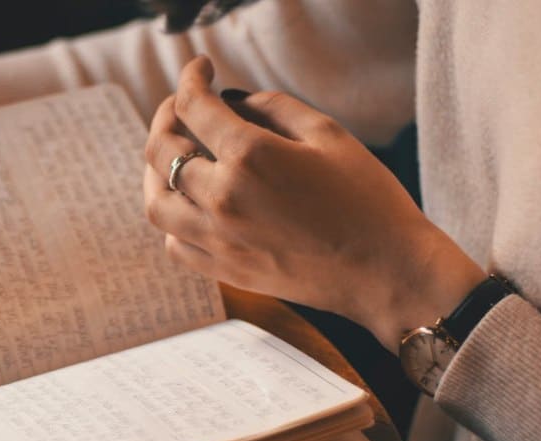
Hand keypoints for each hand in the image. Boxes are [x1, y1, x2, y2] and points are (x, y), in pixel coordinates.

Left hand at [144, 56, 484, 350]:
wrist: (386, 271)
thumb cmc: (367, 199)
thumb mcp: (327, 134)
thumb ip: (272, 107)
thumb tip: (232, 101)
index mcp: (249, 157)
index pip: (195, 106)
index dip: (192, 78)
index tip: (201, 69)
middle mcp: (221, 199)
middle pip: (161, 149)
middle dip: (166, 117)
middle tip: (181, 106)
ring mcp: (218, 240)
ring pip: (155, 202)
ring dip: (154, 171)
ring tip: (173, 156)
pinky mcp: (225, 271)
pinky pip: (174, 244)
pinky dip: (172, 219)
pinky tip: (189, 206)